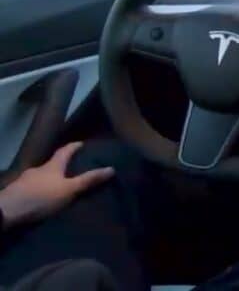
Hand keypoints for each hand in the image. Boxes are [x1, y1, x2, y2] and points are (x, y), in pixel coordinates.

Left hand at [0, 142, 114, 227]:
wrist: (7, 211)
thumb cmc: (41, 197)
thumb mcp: (69, 189)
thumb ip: (88, 180)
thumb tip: (111, 168)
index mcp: (52, 166)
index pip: (64, 151)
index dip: (73, 147)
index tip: (81, 143)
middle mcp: (37, 170)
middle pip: (51, 165)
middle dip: (61, 167)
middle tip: (72, 171)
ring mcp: (24, 181)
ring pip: (40, 177)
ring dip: (48, 181)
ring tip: (57, 189)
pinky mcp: (15, 193)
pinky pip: (31, 188)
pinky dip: (38, 191)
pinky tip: (41, 199)